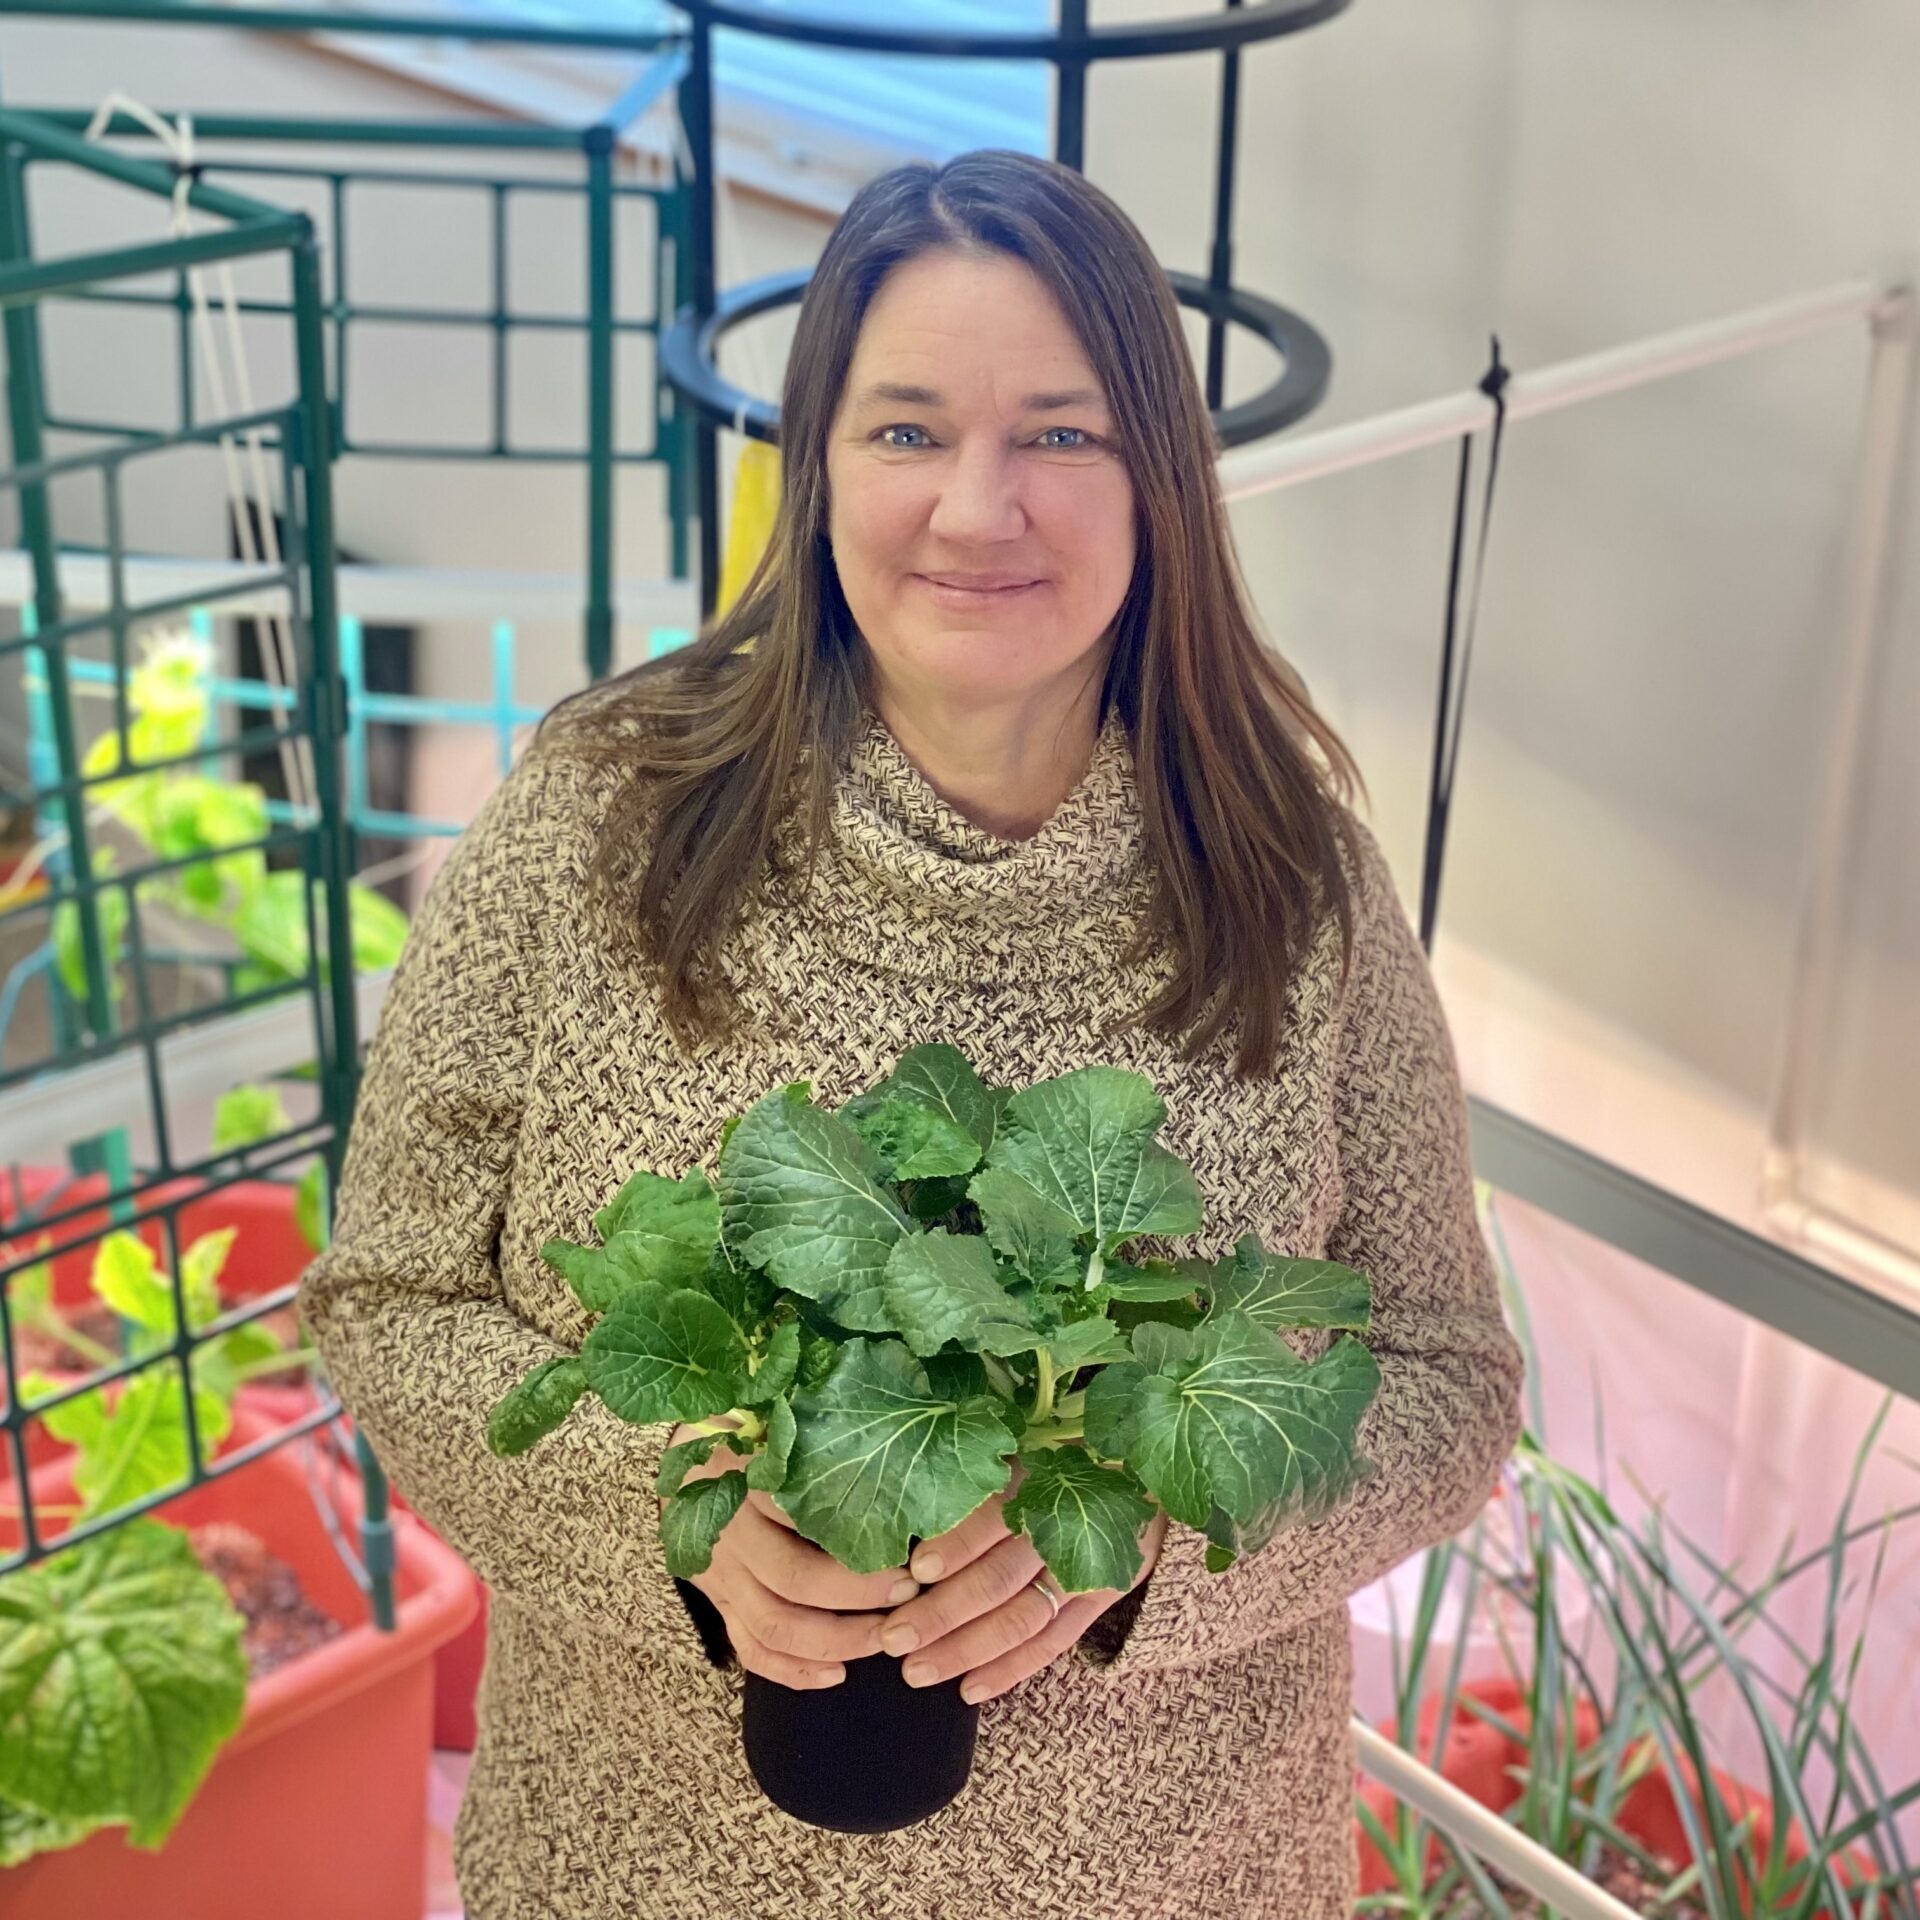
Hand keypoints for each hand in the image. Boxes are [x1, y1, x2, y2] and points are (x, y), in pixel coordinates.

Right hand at [660, 1420, 921, 1690]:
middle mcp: (732, 1532)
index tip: (907, 1546)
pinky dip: (792, 1670)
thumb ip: (821, 1441)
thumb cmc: (750, 1438)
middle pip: (793, 1578)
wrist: (684, 1466)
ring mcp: (722, 1574)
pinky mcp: (720, 1602)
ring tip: (885, 1638)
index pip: (803, 1517)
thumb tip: (897, 1453)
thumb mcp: (777, 1427)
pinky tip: (837, 1674)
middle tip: (908, 1592)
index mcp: (748, 1480)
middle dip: (857, 1595)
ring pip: (773, 1625)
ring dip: (834, 1641)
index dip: (855, 1539)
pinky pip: (750, 1649)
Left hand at [877, 1466, 1166, 1705]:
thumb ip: (980, 1473)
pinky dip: (1012, 1668)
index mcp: (1040, 1481)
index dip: (959, 1543)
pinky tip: (970, 1689)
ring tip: (918, 1671)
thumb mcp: (1028, 1446)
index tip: (916, 1570)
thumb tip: (910, 1501)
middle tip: (895, 1638)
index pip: (996, 1516)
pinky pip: (1054, 1643)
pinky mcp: (1102, 1598)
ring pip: (1022, 1619)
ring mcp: (1086, 1570)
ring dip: (968, 1649)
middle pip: (1000, 1578)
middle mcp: (1063, 1529)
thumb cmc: (1062, 1456)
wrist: (1145, 1473)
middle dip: (944, 1613)